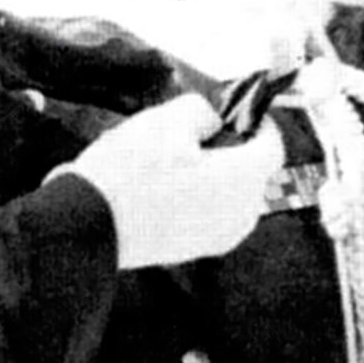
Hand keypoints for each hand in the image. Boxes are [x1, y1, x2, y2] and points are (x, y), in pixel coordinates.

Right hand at [52, 93, 282, 269]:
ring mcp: (219, 238)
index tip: (241, 113)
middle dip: (235, 151)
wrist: (89, 225)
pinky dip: (199, 199)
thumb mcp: (167, 119)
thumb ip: (203, 111)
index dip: (261, 125)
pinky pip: (210, 216)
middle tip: (200, 133)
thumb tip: (210, 122)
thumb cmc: (131, 171)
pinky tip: (165, 187)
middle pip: (253, 174)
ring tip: (177, 161)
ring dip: (216, 177)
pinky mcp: (194, 251)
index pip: (274, 146)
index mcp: (245, 179)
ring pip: (231, 197)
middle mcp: (242, 214)